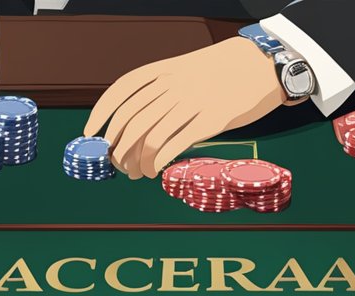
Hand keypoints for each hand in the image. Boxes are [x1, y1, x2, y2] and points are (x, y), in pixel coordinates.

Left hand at [84, 37, 287, 179]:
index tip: (91, 133)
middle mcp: (174, 85)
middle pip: (132, 121)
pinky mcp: (213, 120)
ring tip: (137, 173)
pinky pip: (175, 144)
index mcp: (165, 70)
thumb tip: (135, 126)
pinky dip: (159, 162)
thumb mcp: (187, 70)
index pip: (122, 91)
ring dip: (137, 161)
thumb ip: (162, 90)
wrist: (263, 63)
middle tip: (119, 165)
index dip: (101, 113)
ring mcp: (193, 102)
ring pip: (150, 137)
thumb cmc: (224, 72)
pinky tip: (155, 171)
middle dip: (119, 149)